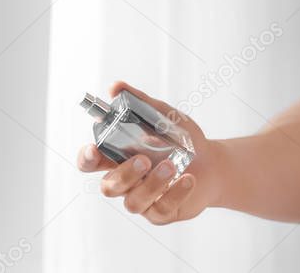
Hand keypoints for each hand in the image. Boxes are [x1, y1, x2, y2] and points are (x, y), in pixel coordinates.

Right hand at [76, 80, 225, 225]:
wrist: (213, 162)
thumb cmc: (182, 139)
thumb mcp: (163, 116)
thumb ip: (140, 102)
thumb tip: (116, 87)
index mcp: (120, 157)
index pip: (91, 162)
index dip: (86, 158)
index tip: (93, 150)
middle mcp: (127, 181)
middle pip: (109, 186)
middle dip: (125, 174)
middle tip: (145, 160)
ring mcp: (143, 199)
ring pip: (133, 201)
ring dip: (152, 183)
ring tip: (173, 165)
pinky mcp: (161, 212)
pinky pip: (160, 210)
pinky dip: (175, 193)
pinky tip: (188, 179)